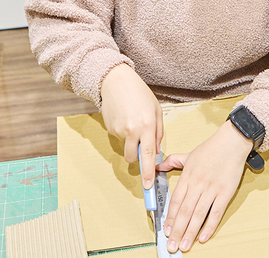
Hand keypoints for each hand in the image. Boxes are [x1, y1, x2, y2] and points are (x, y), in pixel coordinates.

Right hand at [100, 63, 162, 189]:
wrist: (115, 81)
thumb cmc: (139, 93)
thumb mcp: (156, 110)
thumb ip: (158, 132)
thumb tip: (156, 152)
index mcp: (147, 125)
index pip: (148, 155)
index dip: (148, 172)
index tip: (148, 185)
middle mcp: (132, 130)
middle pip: (133, 158)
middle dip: (137, 158)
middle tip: (141, 146)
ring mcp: (119, 131)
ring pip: (126, 148)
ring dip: (131, 142)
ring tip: (133, 123)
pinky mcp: (110, 129)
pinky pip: (119, 138)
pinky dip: (123, 133)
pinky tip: (125, 118)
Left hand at [157, 120, 251, 251]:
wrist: (231, 142)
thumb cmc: (211, 149)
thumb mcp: (188, 154)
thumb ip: (172, 161)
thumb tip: (157, 166)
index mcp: (188, 177)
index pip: (176, 201)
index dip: (170, 217)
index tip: (166, 230)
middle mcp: (198, 185)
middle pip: (185, 211)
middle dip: (177, 230)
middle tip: (172, 246)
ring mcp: (212, 190)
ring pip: (198, 214)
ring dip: (190, 232)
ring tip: (185, 245)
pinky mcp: (225, 193)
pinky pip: (216, 212)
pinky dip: (210, 226)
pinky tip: (203, 237)